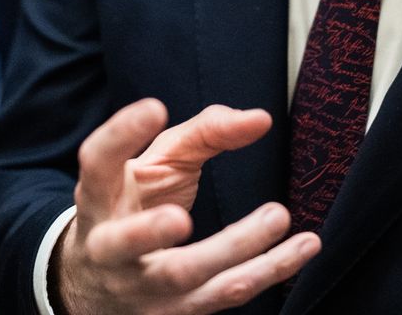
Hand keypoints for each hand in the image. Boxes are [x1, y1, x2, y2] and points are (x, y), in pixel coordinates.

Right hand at [53, 99, 319, 314]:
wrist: (100, 286)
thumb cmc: (136, 206)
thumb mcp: (155, 165)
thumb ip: (202, 135)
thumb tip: (260, 119)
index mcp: (99, 198)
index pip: (97, 164)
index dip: (121, 135)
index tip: (155, 108)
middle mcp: (109, 247)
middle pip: (126, 243)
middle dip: (149, 232)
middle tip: (180, 218)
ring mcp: (141, 286)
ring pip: (184, 274)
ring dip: (234, 249)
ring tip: (278, 215)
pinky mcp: (174, 312)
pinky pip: (225, 293)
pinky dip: (269, 270)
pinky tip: (305, 246)